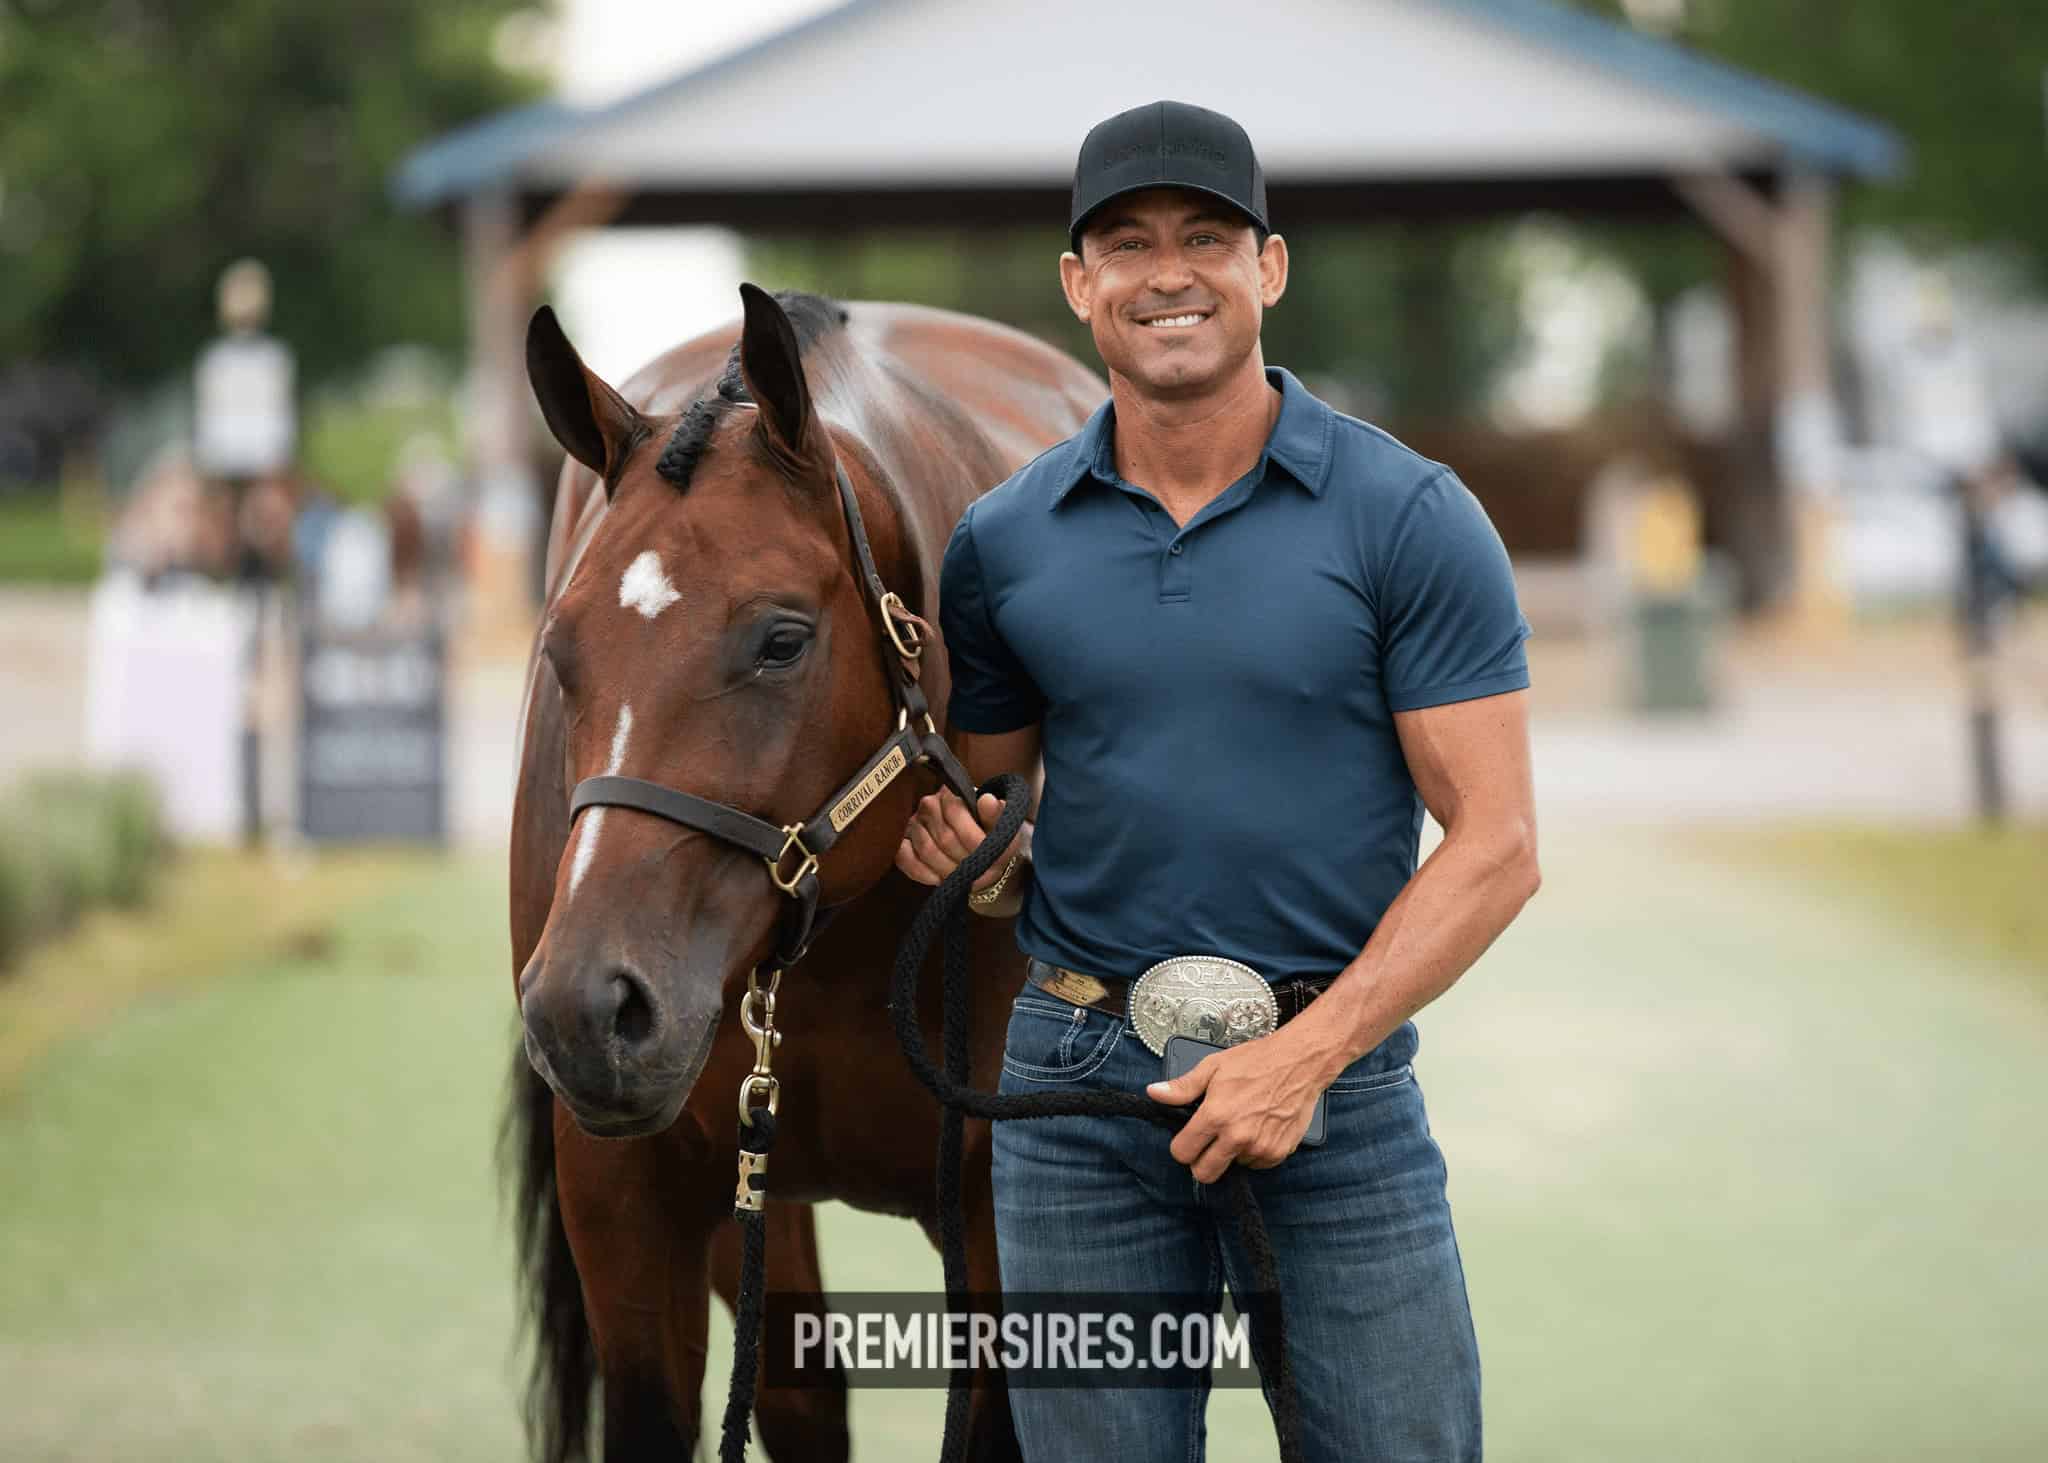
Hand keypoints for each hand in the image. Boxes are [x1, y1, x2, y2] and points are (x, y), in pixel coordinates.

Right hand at [896, 789, 1016, 889]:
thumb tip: (987, 801)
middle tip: (980, 871)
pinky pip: (905, 859)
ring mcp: (912, 825)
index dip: (974, 838)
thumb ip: (996, 814)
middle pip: (943, 837)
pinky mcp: (902, 845)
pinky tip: (939, 879)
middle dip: (965, 859)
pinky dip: (923, 873)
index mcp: (951, 794)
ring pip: (927, 850)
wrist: (978, 854)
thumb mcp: (1001, 826)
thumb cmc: (990, 837)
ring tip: (965, 876)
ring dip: (948, 869)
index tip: (989, 853)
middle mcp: (928, 805)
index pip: (956, 812)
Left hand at [1147, 1030, 1326, 1182]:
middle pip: (1205, 1174)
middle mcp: (1237, 1136)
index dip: (1181, 1146)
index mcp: (1216, 1115)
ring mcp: (1260, 1148)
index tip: (1187, 1139)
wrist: (1300, 1062)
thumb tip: (1154, 1093)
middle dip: (1201, 1162)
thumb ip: (1183, 1087)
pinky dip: (1254, 1152)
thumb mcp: (1214, 1067)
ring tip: (1241, 1125)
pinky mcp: (1279, 1152)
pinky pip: (1257, 1163)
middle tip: (1209, 1143)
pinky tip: (1259, 1128)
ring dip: (1232, 1153)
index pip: (1183, 1153)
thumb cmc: (1258, 1061)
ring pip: (1233, 1167)